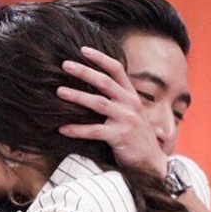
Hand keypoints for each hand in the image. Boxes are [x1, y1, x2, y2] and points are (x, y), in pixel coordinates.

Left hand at [57, 46, 167, 176]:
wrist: (151, 162)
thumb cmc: (136, 139)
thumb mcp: (131, 115)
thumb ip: (119, 102)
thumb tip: (97, 91)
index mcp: (132, 96)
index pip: (116, 69)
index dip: (100, 58)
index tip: (83, 50)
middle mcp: (130, 104)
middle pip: (104, 82)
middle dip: (83, 71)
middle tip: (64, 65)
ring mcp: (126, 119)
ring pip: (98, 103)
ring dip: (77, 96)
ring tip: (59, 92)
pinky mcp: (120, 136)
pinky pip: (94, 131)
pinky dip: (77, 129)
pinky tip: (62, 129)